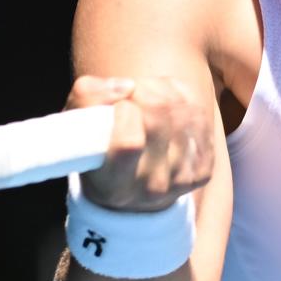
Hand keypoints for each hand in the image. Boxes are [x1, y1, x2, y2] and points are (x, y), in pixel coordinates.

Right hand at [64, 74, 212, 210]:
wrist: (132, 193)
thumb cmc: (97, 153)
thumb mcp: (76, 130)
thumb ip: (87, 99)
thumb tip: (126, 86)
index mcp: (114, 186)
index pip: (130, 143)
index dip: (125, 111)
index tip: (118, 106)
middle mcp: (151, 189)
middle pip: (159, 119)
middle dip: (144, 92)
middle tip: (132, 93)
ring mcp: (182, 181)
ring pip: (182, 111)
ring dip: (163, 91)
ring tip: (147, 97)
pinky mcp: (203, 170)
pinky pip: (199, 115)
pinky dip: (183, 99)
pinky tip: (168, 106)